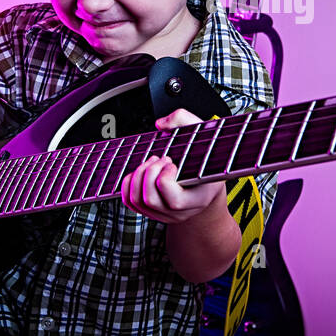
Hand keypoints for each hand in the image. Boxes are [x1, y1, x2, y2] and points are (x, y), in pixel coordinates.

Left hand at [121, 109, 225, 224]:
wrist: (207, 185)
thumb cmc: (206, 160)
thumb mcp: (205, 137)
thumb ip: (185, 121)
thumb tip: (161, 124)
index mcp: (198, 199)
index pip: (174, 201)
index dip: (166, 178)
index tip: (172, 162)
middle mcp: (180, 213)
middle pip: (150, 199)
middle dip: (149, 173)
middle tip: (160, 159)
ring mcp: (164, 215)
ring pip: (137, 201)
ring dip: (138, 176)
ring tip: (151, 163)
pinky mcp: (151, 211)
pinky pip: (130, 203)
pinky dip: (129, 183)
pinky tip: (141, 170)